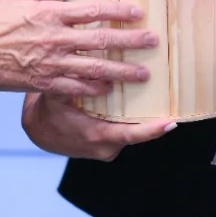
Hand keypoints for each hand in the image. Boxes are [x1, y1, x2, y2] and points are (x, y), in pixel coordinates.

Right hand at [0, 0, 158, 97]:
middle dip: (130, 41)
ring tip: (143, 74)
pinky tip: (110, 90)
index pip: (92, 10)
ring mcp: (52, 62)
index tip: (139, 12)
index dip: (118, 10)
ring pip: (95, 67)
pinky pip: (76, 87)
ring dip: (121, 71)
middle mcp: (56, 38)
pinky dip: (95, 89)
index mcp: (51, 13)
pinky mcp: (45, 82)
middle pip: (101, 40)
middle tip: (153, 42)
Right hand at [22, 92, 173, 160]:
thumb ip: (72, 83)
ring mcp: (107, 149)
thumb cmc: (50, 112)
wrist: (40, 133)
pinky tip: (140, 104)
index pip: (130, 136)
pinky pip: (124, 133)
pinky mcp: (107, 146)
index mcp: (96, 136)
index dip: (151, 130)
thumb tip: (88, 67)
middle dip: (155, 122)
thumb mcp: (56, 96)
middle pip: (137, 134)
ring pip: (131, 134)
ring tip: (161, 99)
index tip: (171, 122)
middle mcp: (105, 147)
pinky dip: (132, 121)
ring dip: (144, 120)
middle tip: (175, 105)